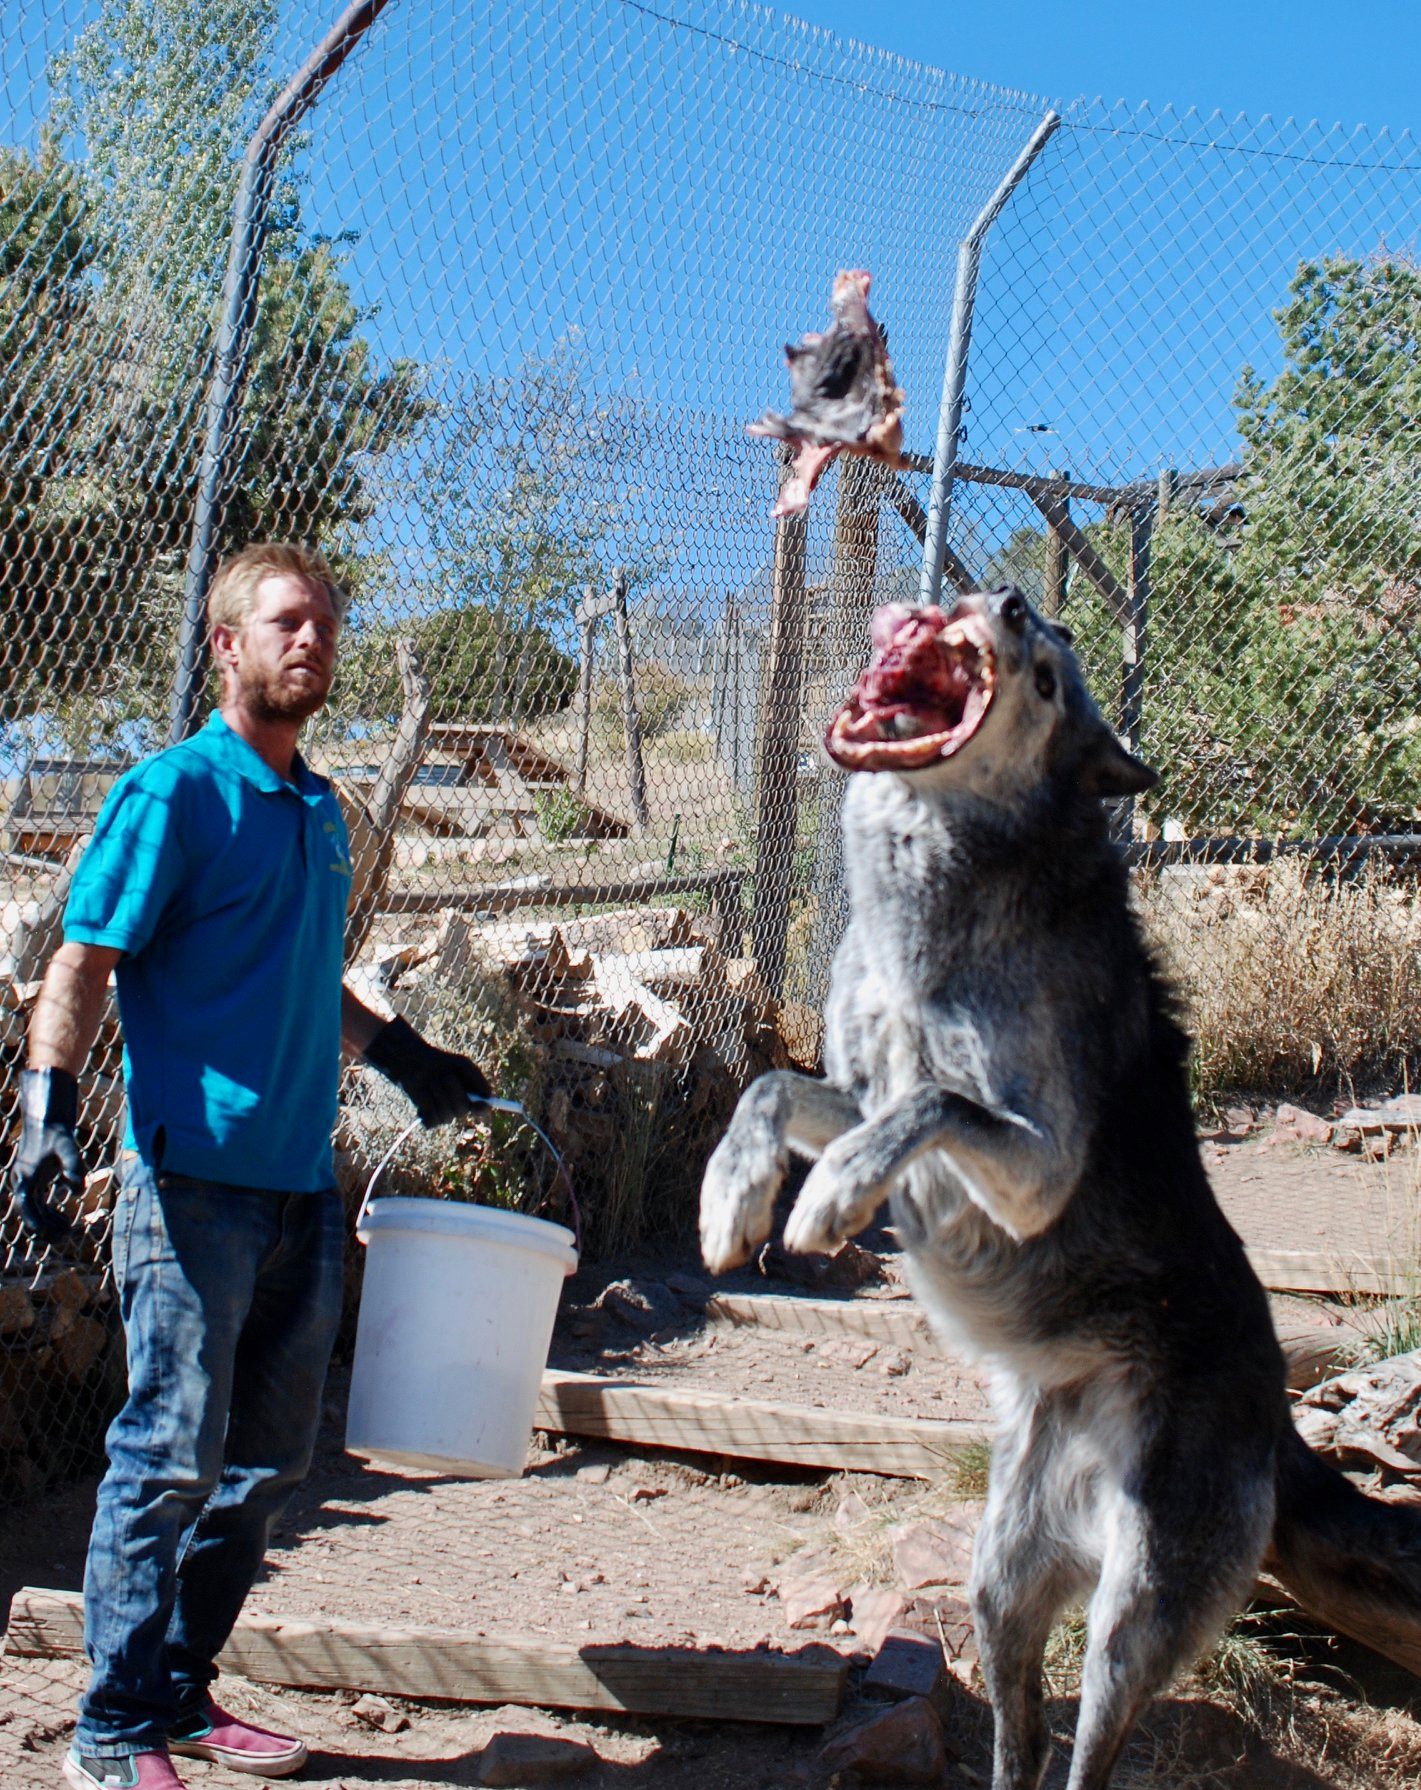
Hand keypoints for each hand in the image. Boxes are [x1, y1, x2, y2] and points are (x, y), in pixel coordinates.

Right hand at [11, 1067, 83, 1242]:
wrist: (47, 1123)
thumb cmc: (57, 1135)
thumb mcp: (68, 1148)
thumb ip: (73, 1167)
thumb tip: (77, 1191)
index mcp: (26, 1176)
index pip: (25, 1203)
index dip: (33, 1219)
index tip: (43, 1233)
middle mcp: (21, 1183)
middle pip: (29, 1212)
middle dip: (45, 1227)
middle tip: (66, 1236)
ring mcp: (25, 1184)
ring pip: (33, 1212)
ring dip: (48, 1223)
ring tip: (68, 1231)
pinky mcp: (32, 1184)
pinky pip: (37, 1206)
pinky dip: (49, 1215)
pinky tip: (65, 1220)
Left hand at [363, 1015, 491, 1127]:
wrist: (415, 1064)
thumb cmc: (442, 1063)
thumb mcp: (462, 1064)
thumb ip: (477, 1078)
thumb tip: (489, 1096)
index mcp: (471, 1097)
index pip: (482, 1109)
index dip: (482, 1109)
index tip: (480, 1103)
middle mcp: (459, 1108)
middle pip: (462, 1111)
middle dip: (453, 1093)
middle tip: (447, 1077)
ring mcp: (444, 1115)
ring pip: (445, 1115)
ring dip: (437, 1094)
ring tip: (432, 1082)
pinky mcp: (429, 1119)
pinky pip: (431, 1120)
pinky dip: (426, 1104)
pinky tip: (423, 1093)